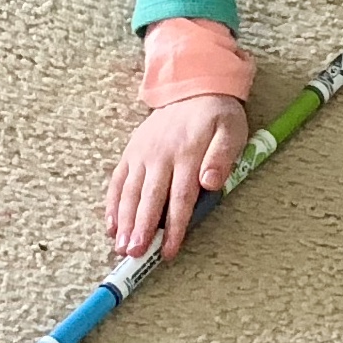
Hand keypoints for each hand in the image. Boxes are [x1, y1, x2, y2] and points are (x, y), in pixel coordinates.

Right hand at [105, 95, 247, 260]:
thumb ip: (222, 157)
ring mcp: (142, 154)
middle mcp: (160, 156)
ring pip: (130, 192)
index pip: (180, 198)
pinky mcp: (132, 153)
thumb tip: (209, 183)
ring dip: (124, 221)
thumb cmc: (217, 117)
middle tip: (134, 253)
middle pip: (149, 198)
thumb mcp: (232, 131)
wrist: (194, 89)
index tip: (169, 250)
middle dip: (141, 228)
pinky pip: (118, 180)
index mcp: (187, 154)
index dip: (174, 227)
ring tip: (120, 247)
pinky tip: (110, 225)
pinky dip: (113, 203)